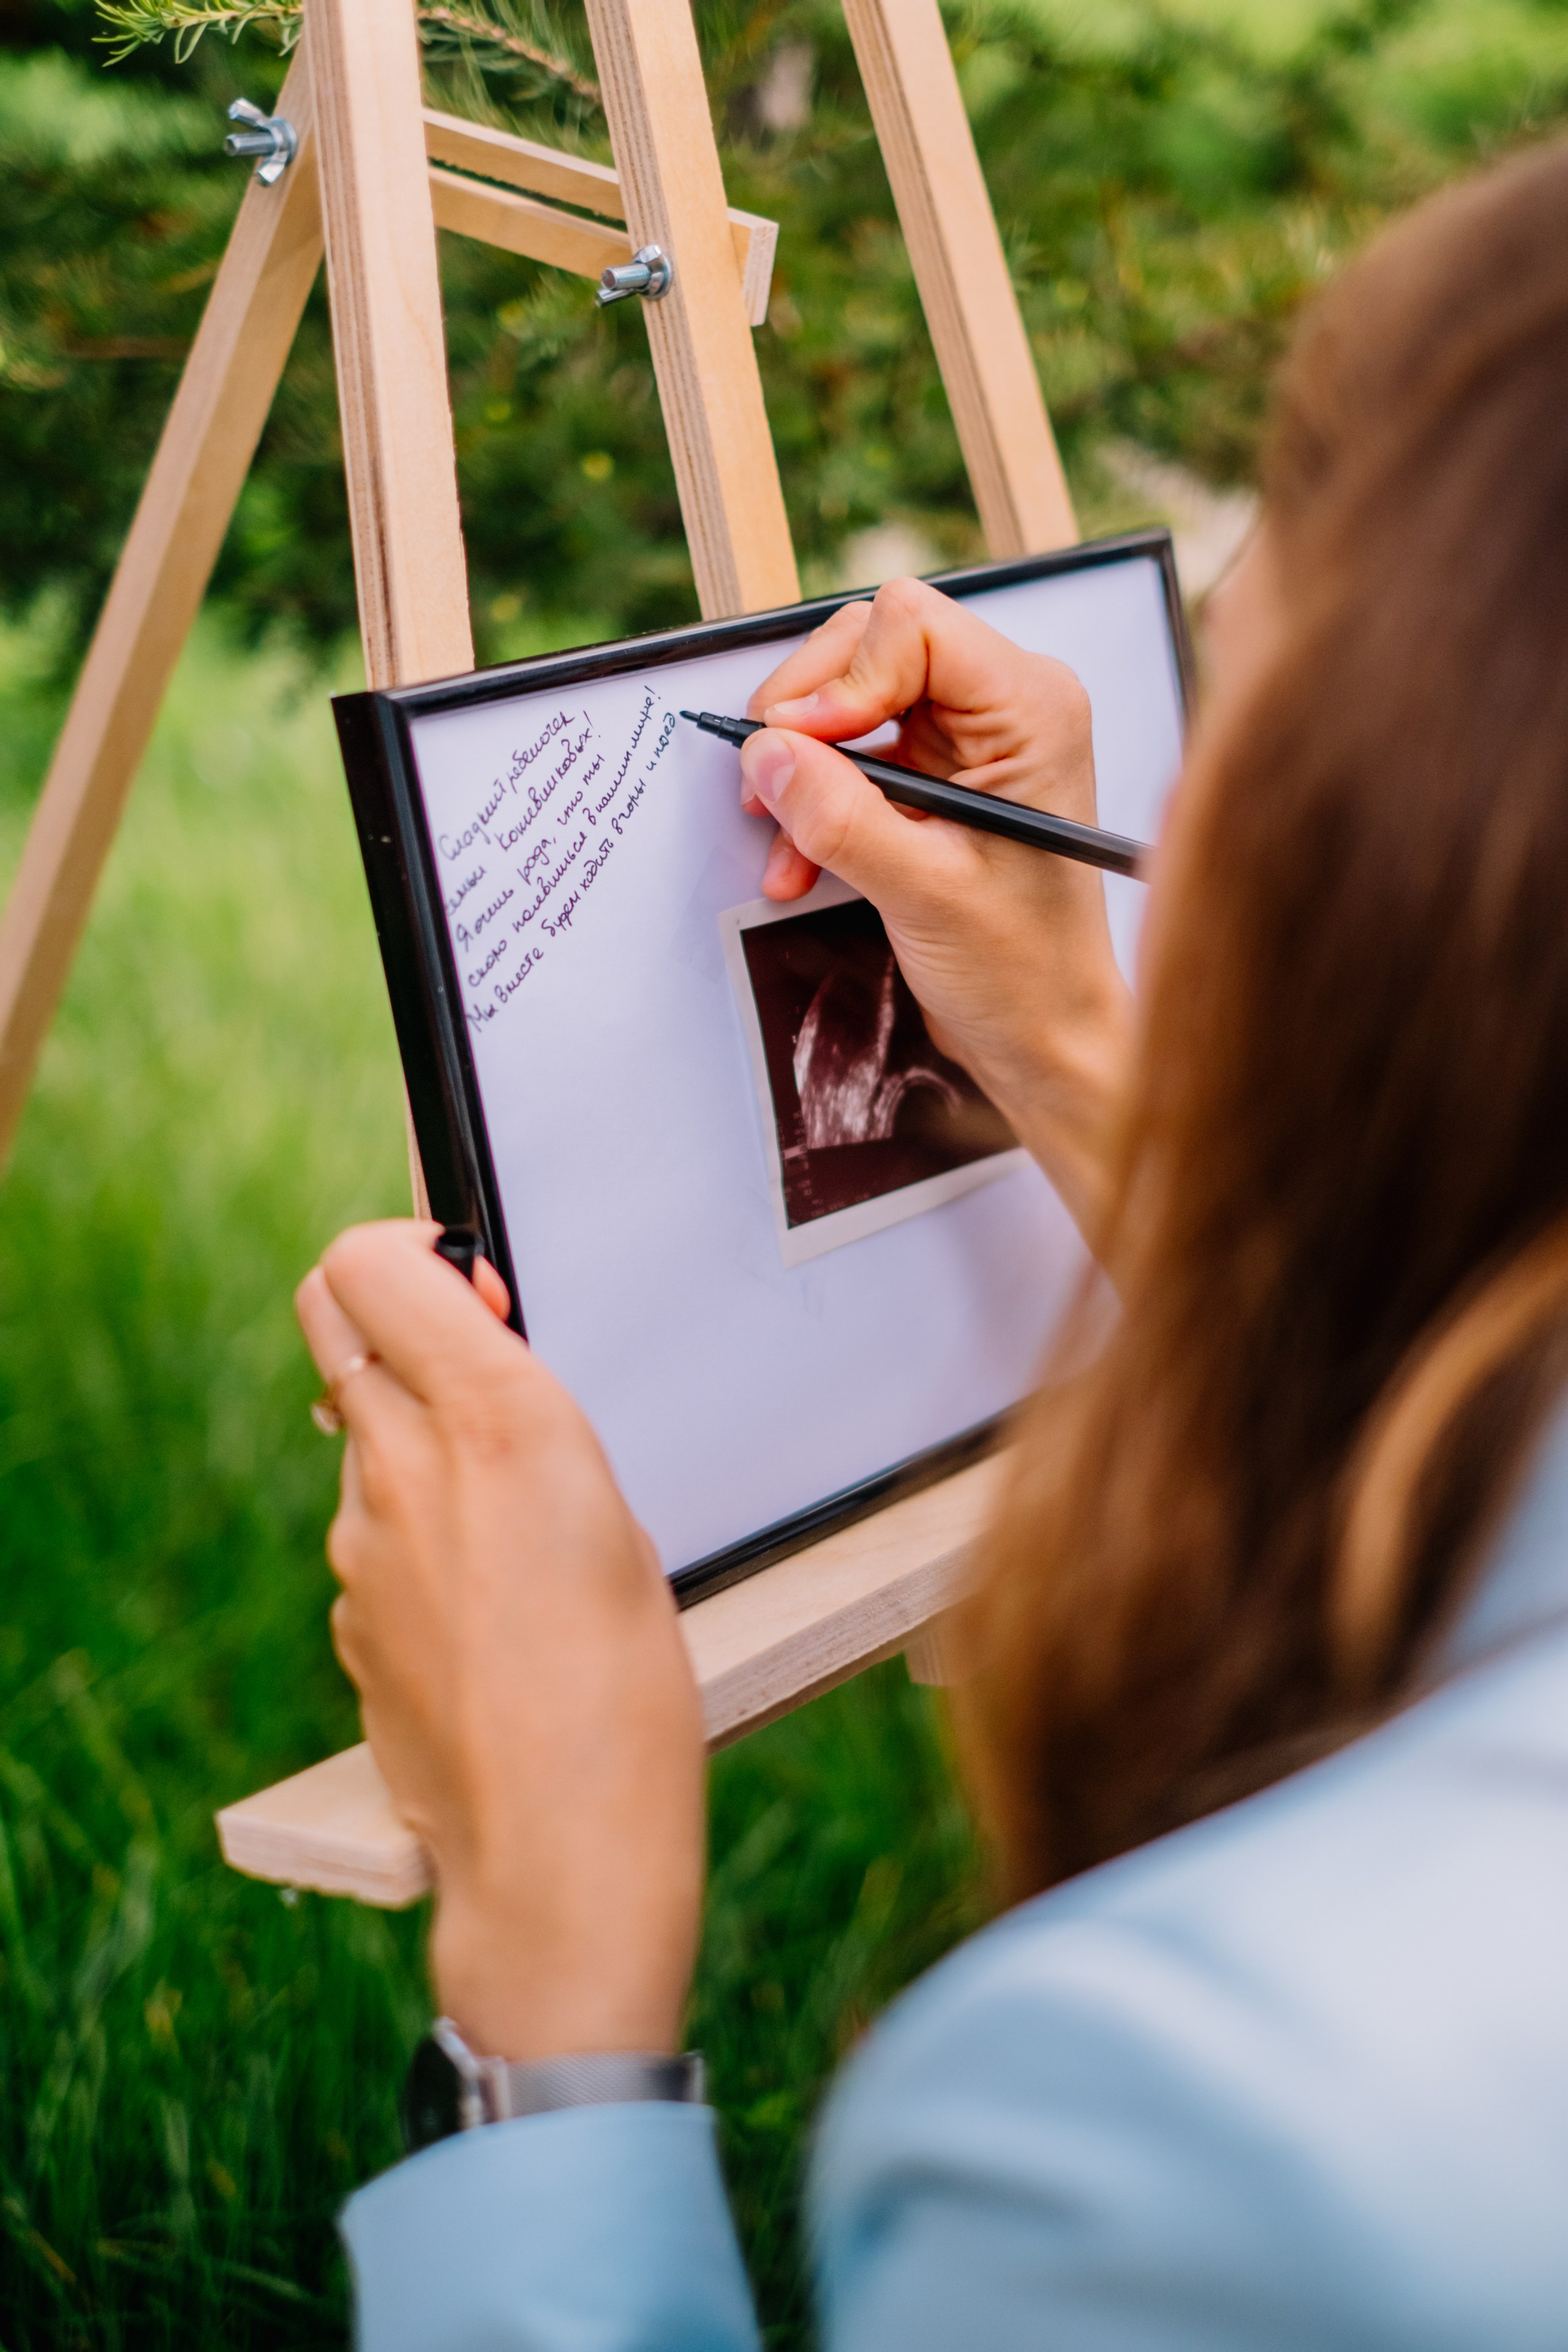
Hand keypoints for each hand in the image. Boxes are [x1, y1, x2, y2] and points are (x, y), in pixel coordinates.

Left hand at [295, 1222, 704, 2061]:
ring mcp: (360, 1545)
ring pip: (361, 1434)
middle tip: (467, 1357)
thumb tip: (484, 1389)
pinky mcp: (349, 1618)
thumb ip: (533, 1428)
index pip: (367, 1261)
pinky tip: (494, 1608)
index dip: (414, 1249)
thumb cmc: (626, 1693)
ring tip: (518, 1528)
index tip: (475, 1286)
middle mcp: (404, 1466)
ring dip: (418, 1440)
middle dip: (389, 1311)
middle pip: (332, 1315)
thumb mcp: (617, 1516)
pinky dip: (418, 1539)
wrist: (558, 1852)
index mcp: (493, 1419)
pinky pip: (373, 1535)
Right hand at [742, 579, 1132, 1235]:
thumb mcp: (922, 894)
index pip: (911, 625)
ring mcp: (972, 737)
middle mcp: (1007, 704)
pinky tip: (799, 862)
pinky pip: (854, 751)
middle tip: (768, 784)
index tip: (800, 749)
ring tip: (783, 842)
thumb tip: (765, 751)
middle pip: (871, 644)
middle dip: (808, 716)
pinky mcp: (941, 774)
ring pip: (851, 696)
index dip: (841, 680)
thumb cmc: (1021, 971)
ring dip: (803, 766)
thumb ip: (840, 817)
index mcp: (1031, 708)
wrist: (1046, 1036)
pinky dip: (817, 799)